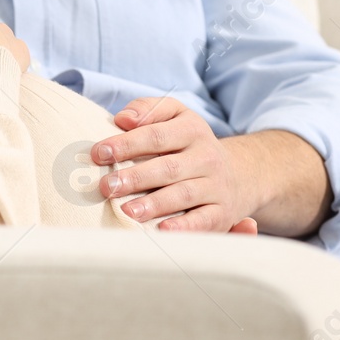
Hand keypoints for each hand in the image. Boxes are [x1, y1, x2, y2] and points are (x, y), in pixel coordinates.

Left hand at [92, 97, 257, 231]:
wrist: (240, 173)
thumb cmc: (189, 145)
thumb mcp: (175, 115)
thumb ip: (148, 109)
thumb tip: (123, 119)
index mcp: (192, 130)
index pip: (156, 136)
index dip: (126, 144)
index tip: (99, 153)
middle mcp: (206, 157)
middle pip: (168, 167)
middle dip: (135, 177)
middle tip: (107, 186)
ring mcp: (216, 186)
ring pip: (184, 194)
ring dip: (154, 204)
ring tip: (127, 210)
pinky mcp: (221, 212)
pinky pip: (203, 220)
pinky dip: (184, 227)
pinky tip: (162, 230)